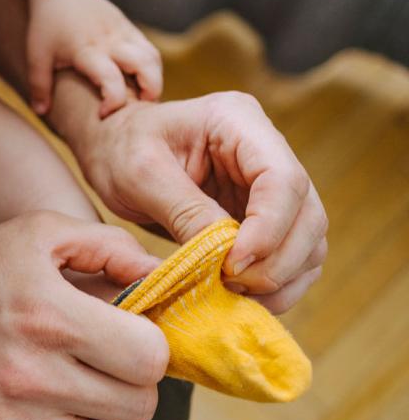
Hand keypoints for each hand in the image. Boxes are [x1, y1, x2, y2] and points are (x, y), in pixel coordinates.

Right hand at [0, 211, 168, 419]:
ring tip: (83, 391)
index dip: (149, 345)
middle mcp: (33, 375)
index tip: (127, 335)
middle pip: (138, 407)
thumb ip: (106, 245)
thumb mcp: (35, 232)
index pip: (149, 358)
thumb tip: (158, 276)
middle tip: (107, 362)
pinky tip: (42, 406)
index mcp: (50, 316)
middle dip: (132, 383)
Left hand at [27, 0, 162, 116]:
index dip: (113, 100)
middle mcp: (110, 40)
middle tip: (139, 109)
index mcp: (86, 49)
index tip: (103, 114)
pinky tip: (140, 83)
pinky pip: (149, 49)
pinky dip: (151, 69)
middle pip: (146, 64)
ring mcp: (123, 31)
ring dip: (155, 80)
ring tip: (143, 98)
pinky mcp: (129, 27)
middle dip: (151, 90)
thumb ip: (39, 86)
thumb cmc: (46, 25)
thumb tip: (42, 113)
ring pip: (153, 56)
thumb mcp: (36, 55)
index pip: (110, 77)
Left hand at [73, 91, 327, 312]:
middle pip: (307, 213)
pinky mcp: (265, 215)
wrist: (112, 149)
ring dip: (281, 278)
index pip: (283, 178)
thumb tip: (227, 256)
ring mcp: (271, 184)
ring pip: (308, 240)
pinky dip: (276, 284)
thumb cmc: (120, 149)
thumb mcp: (140, 174)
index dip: (268, 229)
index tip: (232, 265)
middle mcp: (266, 149)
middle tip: (232, 286)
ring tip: (235, 297)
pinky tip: (242, 299)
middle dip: (277, 261)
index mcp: (238, 120)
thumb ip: (184, 210)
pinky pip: (292, 256)